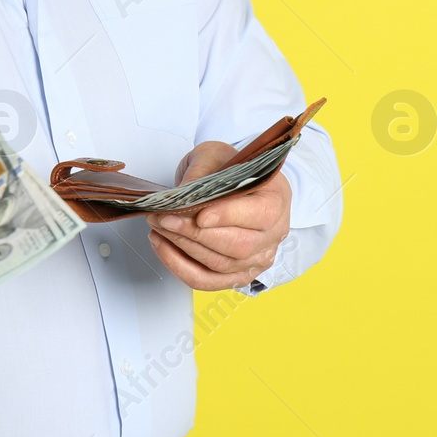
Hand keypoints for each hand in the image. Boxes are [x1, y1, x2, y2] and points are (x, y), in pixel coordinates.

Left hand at [145, 140, 290, 290]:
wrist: (229, 183)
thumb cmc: (229, 169)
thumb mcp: (215, 155)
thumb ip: (201, 172)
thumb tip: (181, 196)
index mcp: (277, 199)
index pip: (260, 214)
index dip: (229, 216)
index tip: (200, 215)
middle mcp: (273, 233)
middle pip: (238, 245)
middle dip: (195, 233)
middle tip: (165, 218)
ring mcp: (257, 258)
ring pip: (220, 264)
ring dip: (183, 247)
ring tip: (160, 227)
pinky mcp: (236, 275)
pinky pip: (207, 281)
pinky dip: (180, 266)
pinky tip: (164, 246)